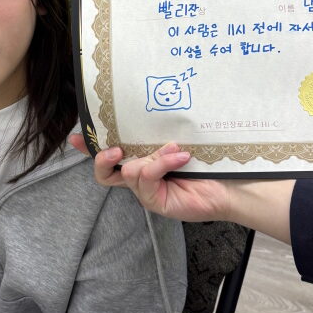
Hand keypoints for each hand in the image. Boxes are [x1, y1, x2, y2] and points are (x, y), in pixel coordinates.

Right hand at [69, 134, 293, 240]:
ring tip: (174, 150)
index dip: (90, 147)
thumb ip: (160, 134)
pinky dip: (161, 164)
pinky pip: (147, 179)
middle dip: (103, 158)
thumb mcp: (179, 142)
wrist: (235, 183)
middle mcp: (141, 179)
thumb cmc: (210, 161)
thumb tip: (146, 110)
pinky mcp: (158, 202)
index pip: (110, 156)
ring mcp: (149, 192)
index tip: (77, 135)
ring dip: (151, 157)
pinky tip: (180, 157)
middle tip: (114, 148)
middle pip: (105, 173)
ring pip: (129, 172)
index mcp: (143, 162)